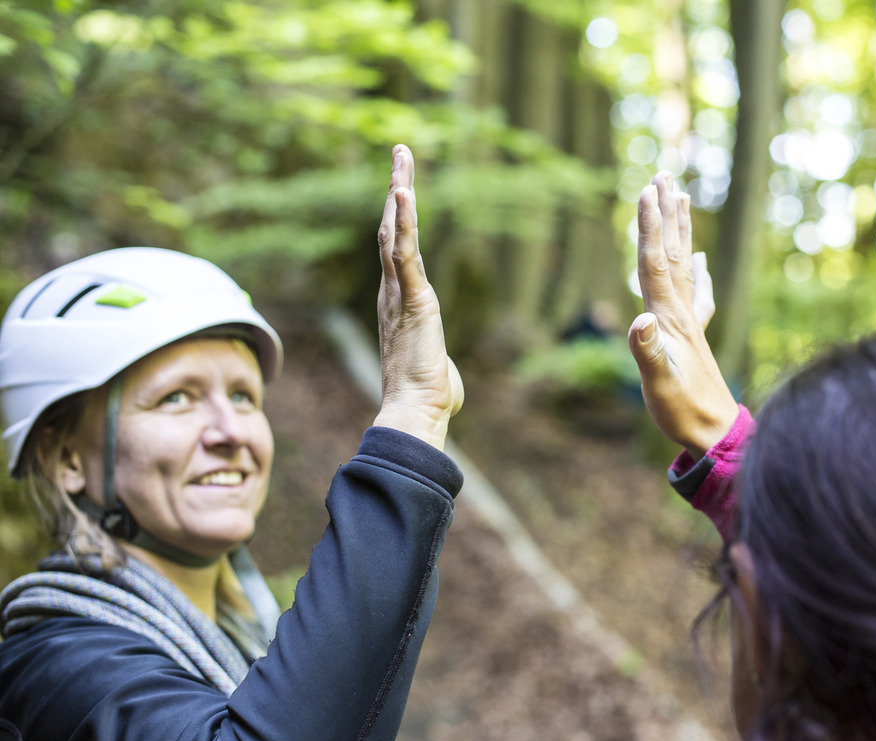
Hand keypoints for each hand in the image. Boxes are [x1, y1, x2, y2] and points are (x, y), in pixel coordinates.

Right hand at [373, 144, 463, 449]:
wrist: (415, 412)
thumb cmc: (427, 397)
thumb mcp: (435, 366)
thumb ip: (437, 361)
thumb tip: (445, 384)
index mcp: (400, 303)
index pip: (397, 250)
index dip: (398, 216)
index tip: (400, 188)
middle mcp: (393, 292)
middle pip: (390, 228)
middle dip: (397, 188)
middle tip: (401, 153)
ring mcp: (400, 293)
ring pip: (394, 231)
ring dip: (399, 191)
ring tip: (402, 156)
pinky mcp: (413, 299)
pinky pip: (404, 253)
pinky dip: (404, 222)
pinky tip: (403, 193)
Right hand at [628, 172, 737, 459]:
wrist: (718, 436)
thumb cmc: (684, 413)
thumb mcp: (658, 385)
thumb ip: (646, 352)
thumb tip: (637, 319)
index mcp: (669, 319)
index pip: (654, 263)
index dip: (649, 226)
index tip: (646, 189)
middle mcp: (682, 314)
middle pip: (670, 254)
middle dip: (665, 214)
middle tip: (663, 175)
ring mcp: (690, 324)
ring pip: (682, 266)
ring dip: (679, 231)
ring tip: (681, 197)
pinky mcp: (695, 338)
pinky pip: (696, 295)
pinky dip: (696, 272)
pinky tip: (699, 260)